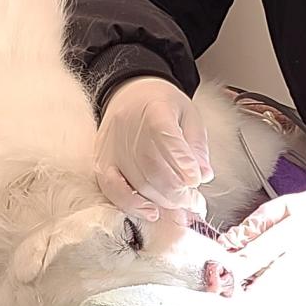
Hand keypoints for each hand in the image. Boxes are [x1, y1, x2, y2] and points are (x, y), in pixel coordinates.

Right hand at [93, 77, 212, 223]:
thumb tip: (204, 176)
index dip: (181, 160)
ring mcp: (112, 146)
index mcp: (154, 108)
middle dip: (178, 191)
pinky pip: (112, 189)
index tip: (196, 180)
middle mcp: (127, 127)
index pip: (165, 136)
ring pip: (137, 182)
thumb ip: (197, 145)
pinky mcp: (101, 161)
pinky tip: (151, 212)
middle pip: (152, 166)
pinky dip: (132, 205)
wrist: (130, 94)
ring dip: (163, 200)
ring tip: (182, 207)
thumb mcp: (188, 114)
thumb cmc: (163, 105)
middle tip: (196, 203)